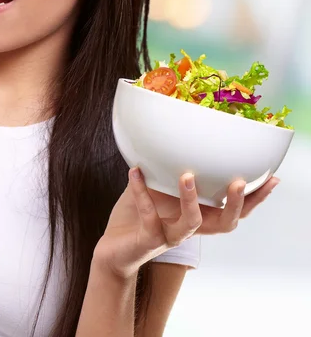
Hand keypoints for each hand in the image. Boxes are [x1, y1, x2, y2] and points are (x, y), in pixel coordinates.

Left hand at [94, 167, 278, 278]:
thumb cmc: (137, 217)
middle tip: (239, 181)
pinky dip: (140, 190)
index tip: (270, 179)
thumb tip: (173, 135)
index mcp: (197, 217)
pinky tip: (134, 172)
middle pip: (225, 223)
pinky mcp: (149, 238)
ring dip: (191, 198)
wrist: (113, 248)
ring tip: (187, 175)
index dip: (253, 199)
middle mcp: (189, 228)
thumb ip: (166, 169)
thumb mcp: (156, 189)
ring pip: (191, 222)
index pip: (233, 211)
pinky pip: (149, 214)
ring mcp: (170, 235)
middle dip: (234, 203)